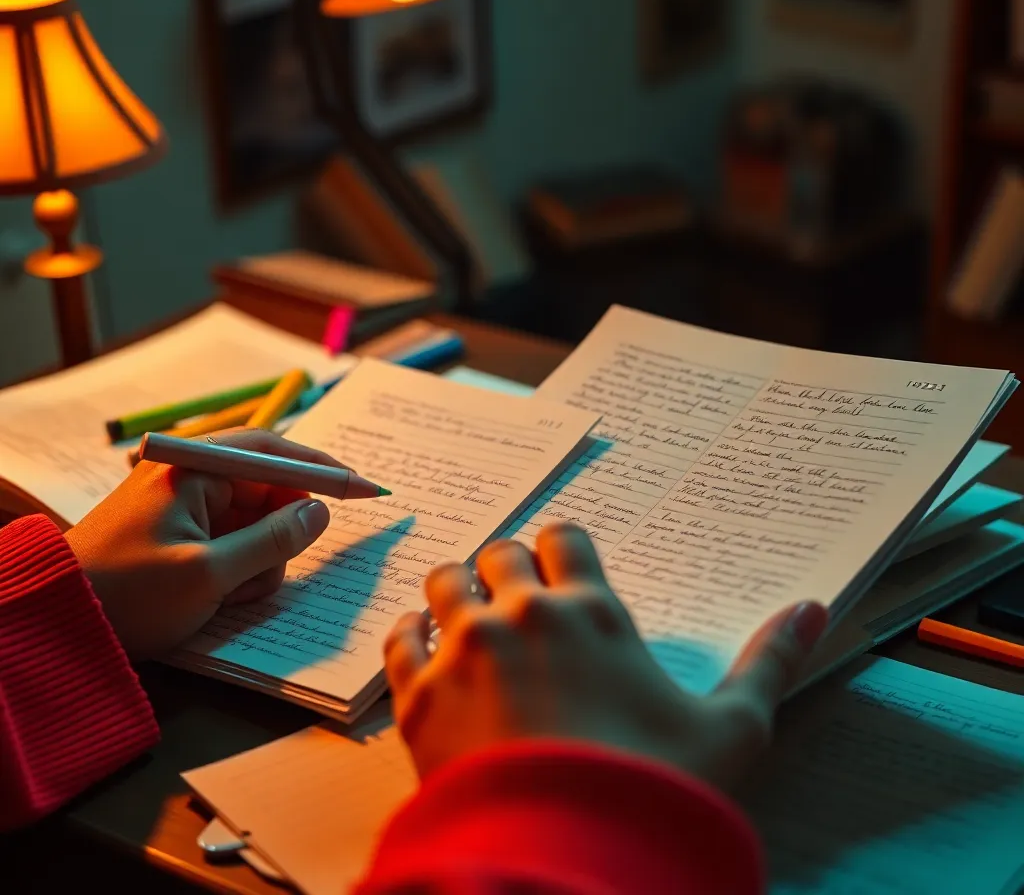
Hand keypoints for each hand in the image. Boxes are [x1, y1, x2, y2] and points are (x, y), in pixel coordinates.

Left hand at [66, 429, 336, 659]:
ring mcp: (185, 506)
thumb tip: (320, 512)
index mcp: (192, 469)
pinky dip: (238, 570)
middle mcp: (190, 477)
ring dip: (256, 562)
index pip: (273, 451)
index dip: (322, 469)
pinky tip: (218, 597)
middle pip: (268, 492)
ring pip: (255, 523)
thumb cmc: (128, 596)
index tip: (362, 489)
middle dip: (276, 537)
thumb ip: (274, 540)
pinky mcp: (181, 532)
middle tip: (259, 577)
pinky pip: (233, 541)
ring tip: (227, 596)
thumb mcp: (209, 575)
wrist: (59, 628)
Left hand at [384, 523, 827, 786]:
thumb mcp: (733, 730)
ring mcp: (463, 651)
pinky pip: (399, 638)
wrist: (572, 863)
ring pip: (444, 581)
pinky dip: (411, 637)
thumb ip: (772, 661)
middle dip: (508, 569)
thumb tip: (814, 608)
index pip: (562, 536)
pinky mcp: (419, 697)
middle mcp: (521, 615)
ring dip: (457, 592)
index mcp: (590, 611)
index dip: (562, 550)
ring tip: (472, 623)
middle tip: (519, 604)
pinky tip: (428, 655)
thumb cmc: (655, 793)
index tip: (565, 573)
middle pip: (499, 551)